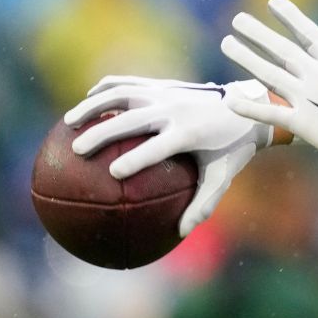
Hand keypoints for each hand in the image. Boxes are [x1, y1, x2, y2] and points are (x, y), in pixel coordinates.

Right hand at [64, 76, 273, 236]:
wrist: (248, 105)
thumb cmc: (232, 149)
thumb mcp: (222, 177)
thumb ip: (203, 204)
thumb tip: (180, 234)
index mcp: (190, 133)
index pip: (158, 147)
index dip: (137, 158)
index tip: (114, 173)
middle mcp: (176, 110)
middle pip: (131, 120)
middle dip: (103, 133)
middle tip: (78, 151)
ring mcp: (168, 93)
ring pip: (123, 94)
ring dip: (94, 105)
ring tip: (69, 122)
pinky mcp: (164, 84)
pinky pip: (129, 83)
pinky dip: (106, 88)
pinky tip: (89, 98)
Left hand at [219, 0, 317, 174]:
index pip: (309, 33)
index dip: (290, 17)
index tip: (273, 2)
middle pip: (282, 49)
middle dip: (258, 32)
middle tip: (238, 20)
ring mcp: (308, 97)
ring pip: (269, 73)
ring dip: (246, 57)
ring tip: (227, 43)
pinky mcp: (302, 123)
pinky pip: (269, 113)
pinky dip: (249, 106)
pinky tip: (231, 100)